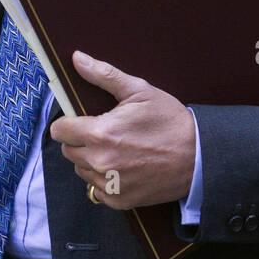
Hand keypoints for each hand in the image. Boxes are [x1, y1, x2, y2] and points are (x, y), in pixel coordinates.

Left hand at [49, 50, 195, 208]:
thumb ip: (104, 75)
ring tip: (117, 150)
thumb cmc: (170, 121)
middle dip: (80, 140)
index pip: (59, 131)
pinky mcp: (119, 200)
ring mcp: (108, 184)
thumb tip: (77, 58)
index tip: (80, 121)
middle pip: (68, 151)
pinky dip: (104, 180)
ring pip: (81, 171)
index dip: (67, 123)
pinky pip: (96, 190)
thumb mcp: (140, 91)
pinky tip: (123, 168)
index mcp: (99, 133)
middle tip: (105, 133)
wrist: (199, 156)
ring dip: (91, 161)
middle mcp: (99, 162)